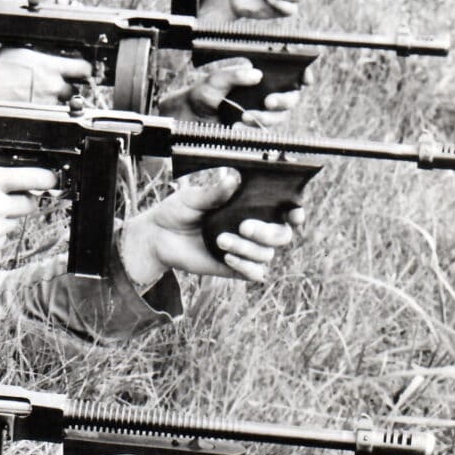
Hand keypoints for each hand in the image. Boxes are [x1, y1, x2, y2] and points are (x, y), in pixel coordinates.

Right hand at [0, 49, 91, 105]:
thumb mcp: (18, 49)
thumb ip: (37, 48)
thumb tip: (46, 42)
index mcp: (50, 67)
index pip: (83, 68)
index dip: (83, 69)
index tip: (80, 70)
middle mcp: (53, 87)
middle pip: (73, 89)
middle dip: (65, 86)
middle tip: (52, 84)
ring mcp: (47, 104)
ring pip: (62, 103)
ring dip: (56, 100)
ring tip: (39, 95)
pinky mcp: (40, 117)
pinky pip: (50, 113)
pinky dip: (45, 109)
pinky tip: (33, 104)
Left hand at [118, 167, 299, 284]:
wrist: (158, 236)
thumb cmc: (178, 210)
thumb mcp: (194, 198)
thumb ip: (215, 192)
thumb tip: (234, 181)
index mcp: (250, 207)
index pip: (285, 210)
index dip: (296, 212)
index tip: (294, 213)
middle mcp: (254, 229)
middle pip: (282, 235)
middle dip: (269, 232)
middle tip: (244, 226)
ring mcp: (246, 250)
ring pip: (267, 254)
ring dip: (247, 248)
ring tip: (220, 239)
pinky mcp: (235, 268)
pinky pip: (255, 273)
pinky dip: (245, 265)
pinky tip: (228, 257)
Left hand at [160, 57, 301, 128]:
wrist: (190, 119)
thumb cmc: (203, 94)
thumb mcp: (214, 81)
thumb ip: (233, 75)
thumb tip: (256, 74)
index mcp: (261, 75)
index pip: (289, 71)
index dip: (302, 74)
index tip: (304, 79)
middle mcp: (267, 92)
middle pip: (292, 96)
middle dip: (284, 100)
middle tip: (268, 102)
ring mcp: (263, 112)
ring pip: (280, 116)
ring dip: (267, 117)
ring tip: (245, 117)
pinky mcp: (256, 129)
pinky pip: (265, 131)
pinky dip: (254, 130)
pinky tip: (238, 127)